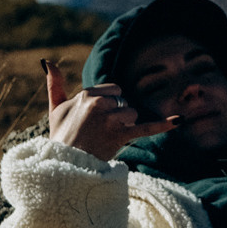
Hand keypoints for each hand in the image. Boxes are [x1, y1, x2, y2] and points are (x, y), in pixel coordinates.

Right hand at [43, 61, 179, 162]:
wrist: (64, 166)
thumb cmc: (60, 137)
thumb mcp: (55, 108)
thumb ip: (55, 84)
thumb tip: (47, 61)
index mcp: (86, 94)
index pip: (113, 90)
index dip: (108, 103)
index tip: (96, 117)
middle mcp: (98, 104)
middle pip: (123, 101)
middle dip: (117, 114)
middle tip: (99, 130)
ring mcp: (110, 120)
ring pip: (132, 113)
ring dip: (125, 124)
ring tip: (108, 137)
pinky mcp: (121, 135)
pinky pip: (146, 127)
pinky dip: (163, 124)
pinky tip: (179, 120)